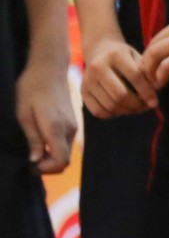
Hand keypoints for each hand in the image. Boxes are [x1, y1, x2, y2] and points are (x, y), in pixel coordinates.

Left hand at [15, 56, 76, 172]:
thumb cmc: (32, 89)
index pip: (61, 160)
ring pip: (65, 151)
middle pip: (65, 159)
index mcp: (57, 127)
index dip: (46, 169)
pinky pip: (65, 142)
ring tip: (32, 151)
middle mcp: (70, 128)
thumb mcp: (24, 115)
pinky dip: (55, 148)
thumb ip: (33, 138)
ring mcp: (73, 124)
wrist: (49, 68)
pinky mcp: (72, 121)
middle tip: (29, 162)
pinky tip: (40, 141)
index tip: (30, 165)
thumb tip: (35, 160)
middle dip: (48, 166)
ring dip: (51, 157)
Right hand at [81, 38, 155, 117]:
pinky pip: (99, 111)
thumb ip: (146, 72)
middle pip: (120, 94)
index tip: (155, 102)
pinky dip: (113, 114)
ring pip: (110, 105)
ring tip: (138, 109)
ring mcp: (87, 80)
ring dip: (127, 111)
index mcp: (115, 54)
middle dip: (136, 105)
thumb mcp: (137, 56)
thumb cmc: (125, 56)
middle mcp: (98, 67)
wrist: (99, 50)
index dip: (147, 92)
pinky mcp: (83, 92)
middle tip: (146, 107)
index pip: (135, 76)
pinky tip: (123, 110)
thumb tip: (156, 92)